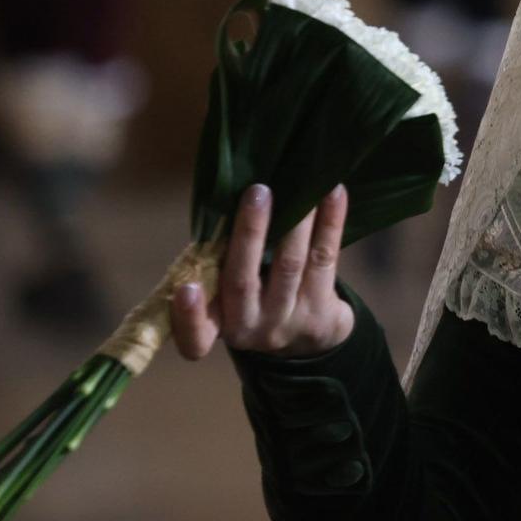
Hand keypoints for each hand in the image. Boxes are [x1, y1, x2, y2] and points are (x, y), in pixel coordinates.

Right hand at [171, 183, 354, 360]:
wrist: (307, 337)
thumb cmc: (256, 295)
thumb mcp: (229, 289)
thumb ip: (218, 259)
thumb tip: (227, 197)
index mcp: (217, 324)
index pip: (195, 338)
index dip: (188, 317)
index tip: (186, 289)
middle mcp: (249, 329)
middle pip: (243, 282)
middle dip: (250, 233)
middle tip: (258, 191)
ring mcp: (288, 323)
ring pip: (290, 265)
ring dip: (298, 221)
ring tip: (305, 183)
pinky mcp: (324, 314)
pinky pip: (325, 260)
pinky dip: (330, 223)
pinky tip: (335, 192)